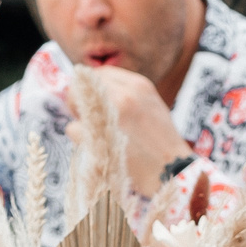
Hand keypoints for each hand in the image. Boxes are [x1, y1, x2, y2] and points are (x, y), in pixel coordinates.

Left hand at [82, 64, 192, 199]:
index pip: (102, 73)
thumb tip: (97, 91)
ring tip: (96, 135)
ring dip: (80, 119)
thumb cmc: (162, 145)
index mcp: (139, 85)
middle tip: (84, 117)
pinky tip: (96, 148)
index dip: (92, 86)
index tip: (92, 100)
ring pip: (75, 103)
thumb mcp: (152, 107)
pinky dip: (79, 139)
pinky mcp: (98, 136)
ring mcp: (110, 115)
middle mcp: (124, 95)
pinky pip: (72, 129)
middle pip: (83, 84)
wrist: (172, 173)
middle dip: (79, 99)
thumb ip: (128, 96)